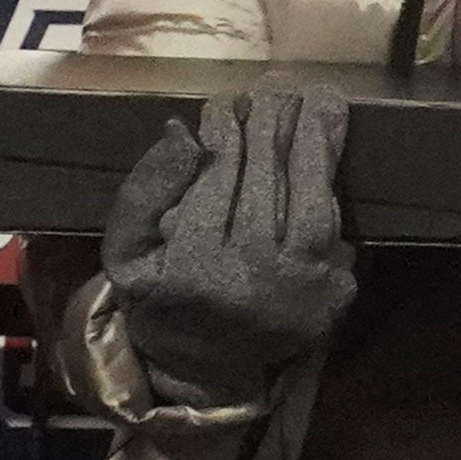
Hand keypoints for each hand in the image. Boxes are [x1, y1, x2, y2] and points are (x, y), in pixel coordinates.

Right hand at [103, 85, 358, 410]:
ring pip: (312, 202)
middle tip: (273, 89)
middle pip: (268, 185)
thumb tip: (180, 133)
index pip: (217, 183)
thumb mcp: (126, 254)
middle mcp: (251, 280)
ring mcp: (298, 290)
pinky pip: (334, 230)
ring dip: (316, 146)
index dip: (224, 134)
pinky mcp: (332, 296)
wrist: (204, 370)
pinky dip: (329, 188)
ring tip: (315, 100)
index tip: (224, 101)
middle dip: (272, 128)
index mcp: (193, 271)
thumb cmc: (160, 299)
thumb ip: (145, 194)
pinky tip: (328, 149)